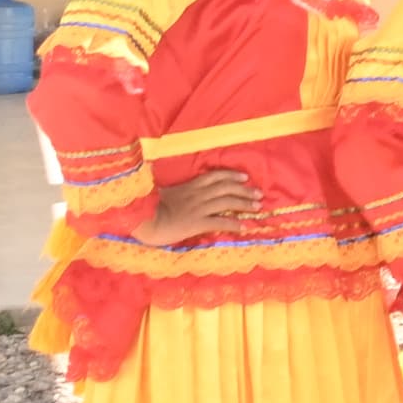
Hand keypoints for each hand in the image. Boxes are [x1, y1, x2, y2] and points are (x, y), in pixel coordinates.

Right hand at [143, 167, 260, 241]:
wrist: (143, 219)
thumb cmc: (149, 208)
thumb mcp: (164, 194)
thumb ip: (176, 192)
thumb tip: (180, 193)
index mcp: (189, 186)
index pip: (215, 176)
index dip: (232, 175)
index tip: (245, 176)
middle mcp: (197, 195)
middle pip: (226, 188)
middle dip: (244, 190)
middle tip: (259, 193)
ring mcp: (198, 208)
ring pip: (227, 202)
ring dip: (244, 204)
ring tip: (257, 207)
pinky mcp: (197, 223)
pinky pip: (219, 222)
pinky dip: (233, 223)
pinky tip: (244, 227)